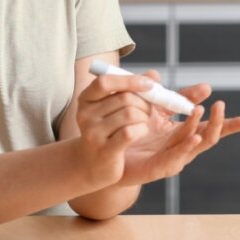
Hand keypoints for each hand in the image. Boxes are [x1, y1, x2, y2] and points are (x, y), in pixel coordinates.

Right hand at [73, 71, 156, 187]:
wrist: (92, 164)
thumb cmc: (108, 130)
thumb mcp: (114, 106)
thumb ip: (132, 88)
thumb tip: (153, 75)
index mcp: (86, 99)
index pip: (105, 82)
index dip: (129, 80)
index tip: (149, 84)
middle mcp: (85, 114)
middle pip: (124, 98)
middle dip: (144, 103)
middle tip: (148, 111)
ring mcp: (93, 133)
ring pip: (130, 114)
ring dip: (144, 118)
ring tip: (142, 123)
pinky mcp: (104, 150)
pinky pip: (130, 132)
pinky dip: (142, 130)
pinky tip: (140, 133)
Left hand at [116, 70, 239, 187]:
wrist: (109, 153)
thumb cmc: (133, 131)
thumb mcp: (155, 107)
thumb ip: (173, 95)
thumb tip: (203, 85)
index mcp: (184, 133)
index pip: (211, 128)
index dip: (229, 124)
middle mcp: (182, 147)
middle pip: (208, 136)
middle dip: (218, 122)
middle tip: (220, 104)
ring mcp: (172, 159)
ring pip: (193, 144)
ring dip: (201, 127)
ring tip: (204, 110)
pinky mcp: (159, 168)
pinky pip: (176, 158)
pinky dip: (187, 147)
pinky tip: (195, 137)